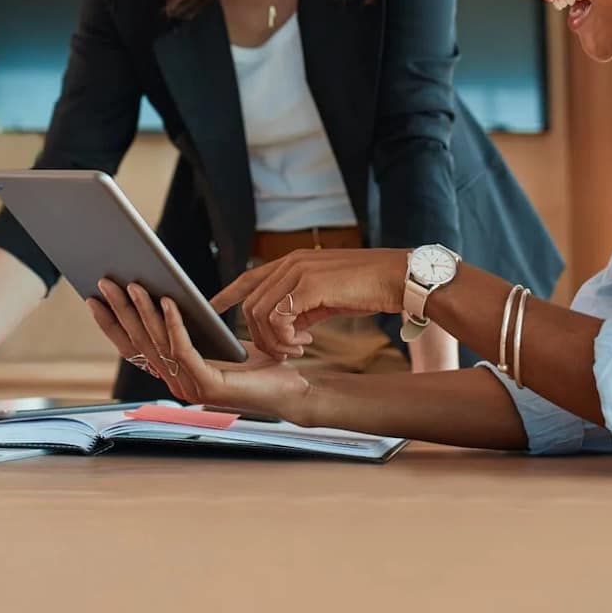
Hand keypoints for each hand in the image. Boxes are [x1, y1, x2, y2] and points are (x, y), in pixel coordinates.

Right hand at [87, 280, 311, 419]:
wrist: (292, 388)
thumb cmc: (259, 363)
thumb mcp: (217, 339)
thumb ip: (191, 327)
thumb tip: (163, 294)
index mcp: (174, 374)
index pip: (133, 348)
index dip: (112, 324)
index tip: (94, 298)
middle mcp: (176, 384)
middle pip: (139, 343)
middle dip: (120, 310)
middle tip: (105, 281)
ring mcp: (190, 387)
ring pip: (158, 344)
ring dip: (143, 312)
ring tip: (134, 284)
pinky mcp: (208, 385)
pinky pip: (183, 349)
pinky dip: (173, 323)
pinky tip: (168, 301)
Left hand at [210, 248, 409, 358]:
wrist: (399, 277)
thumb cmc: (368, 287)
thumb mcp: (327, 295)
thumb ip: (303, 305)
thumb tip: (289, 326)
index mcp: (294, 261)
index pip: (249, 277)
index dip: (227, 294)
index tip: (212, 308)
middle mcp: (291, 263)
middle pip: (250, 303)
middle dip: (260, 335)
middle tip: (286, 350)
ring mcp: (299, 272)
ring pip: (260, 313)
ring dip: (274, 340)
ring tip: (298, 348)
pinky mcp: (310, 285)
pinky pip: (278, 318)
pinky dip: (285, 337)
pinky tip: (306, 341)